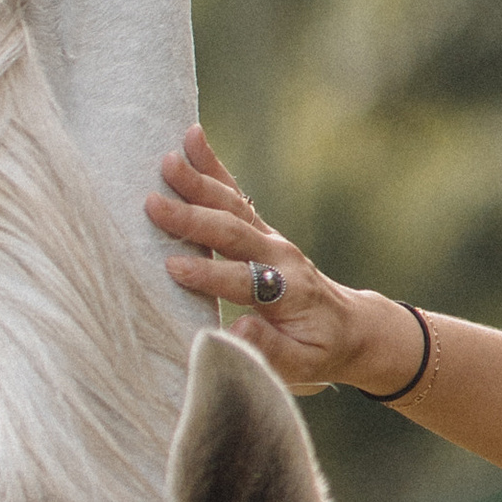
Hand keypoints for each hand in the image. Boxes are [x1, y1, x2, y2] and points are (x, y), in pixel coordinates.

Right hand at [146, 130, 419, 400]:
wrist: (348, 326)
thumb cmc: (318, 349)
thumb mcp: (302, 363)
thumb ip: (271, 349)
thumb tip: (239, 329)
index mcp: (289, 293)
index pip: (246, 281)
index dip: (210, 275)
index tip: (173, 267)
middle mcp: (280, 258)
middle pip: (234, 234)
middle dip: (194, 219)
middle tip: (154, 204)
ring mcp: (270, 239)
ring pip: (233, 206)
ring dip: (199, 183)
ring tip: (168, 161)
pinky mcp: (260, 229)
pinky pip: (236, 194)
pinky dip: (213, 166)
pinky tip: (192, 137)